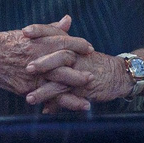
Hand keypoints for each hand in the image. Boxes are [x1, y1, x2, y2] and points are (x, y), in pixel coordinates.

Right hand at [0, 17, 93, 108]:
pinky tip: (77, 106)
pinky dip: (64, 102)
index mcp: (37, 42)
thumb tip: (68, 20)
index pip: (63, 42)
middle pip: (64, 62)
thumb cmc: (5, 43)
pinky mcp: (27, 88)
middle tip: (93, 72)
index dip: (78, 44)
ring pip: (58, 81)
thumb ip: (50, 29)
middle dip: (80, 67)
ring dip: (76, 86)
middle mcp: (36, 58)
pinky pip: (49, 96)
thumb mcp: (28, 33)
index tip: (89, 47)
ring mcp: (32, 75)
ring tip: (90, 89)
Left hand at [19, 24, 140, 112]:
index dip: (40, 31)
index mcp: (73, 45)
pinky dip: (58, 104)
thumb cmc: (93, 63)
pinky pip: (70, 97)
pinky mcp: (86, 88)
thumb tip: (45, 42)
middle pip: (59, 55)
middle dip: (43, 62)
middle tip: (27, 68)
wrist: (119, 75)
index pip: (55, 33)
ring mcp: (81, 73)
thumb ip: (60, 44)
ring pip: (63, 80)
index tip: (24, 31)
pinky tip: (45, 110)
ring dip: (45, 90)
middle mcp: (77, 56)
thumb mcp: (78, 51)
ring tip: (29, 98)